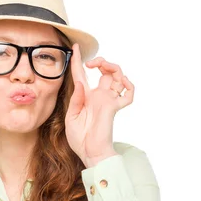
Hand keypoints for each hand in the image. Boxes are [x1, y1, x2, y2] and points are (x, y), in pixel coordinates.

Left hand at [64, 43, 133, 165]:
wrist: (89, 153)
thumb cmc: (79, 139)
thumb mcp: (71, 118)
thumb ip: (76, 100)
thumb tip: (81, 83)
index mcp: (85, 97)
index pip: (81, 75)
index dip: (77, 60)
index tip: (75, 47)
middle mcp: (98, 96)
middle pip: (106, 72)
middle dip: (101, 62)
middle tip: (92, 63)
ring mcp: (108, 101)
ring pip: (118, 77)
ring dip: (112, 67)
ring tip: (103, 66)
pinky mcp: (114, 108)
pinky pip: (128, 95)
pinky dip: (129, 86)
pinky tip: (122, 81)